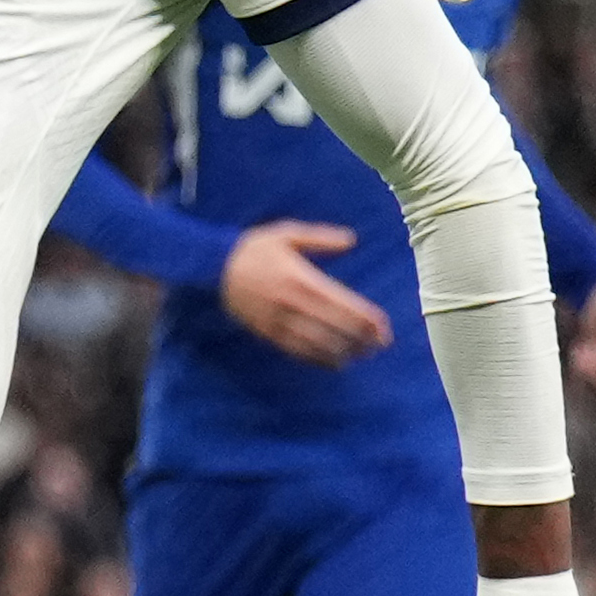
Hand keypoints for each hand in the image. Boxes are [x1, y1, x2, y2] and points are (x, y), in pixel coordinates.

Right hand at [216, 219, 389, 363]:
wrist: (212, 266)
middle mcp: (292, 303)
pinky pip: (297, 351)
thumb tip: (352, 241)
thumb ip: (321, 237)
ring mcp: (278, 321)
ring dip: (344, 351)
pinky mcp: (267, 332)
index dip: (366, 319)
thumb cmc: (253, 248)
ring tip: (362, 354)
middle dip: (361, 338)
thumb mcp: (286, 233)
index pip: (342, 304)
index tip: (383, 327)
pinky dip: (318, 359)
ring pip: (318, 343)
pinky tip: (334, 362)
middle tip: (380, 344)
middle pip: (335, 327)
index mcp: (301, 278)